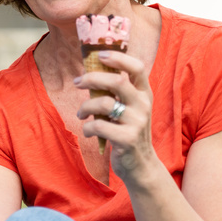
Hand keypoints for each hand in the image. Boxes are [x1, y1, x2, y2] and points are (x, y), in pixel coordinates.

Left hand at [75, 50, 156, 182]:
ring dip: (85, 106)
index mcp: (144, 94)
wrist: (140, 165)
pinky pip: (98, 126)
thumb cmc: (128, 131)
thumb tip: (92, 70)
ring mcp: (137, 122)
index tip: (100, 55)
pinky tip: (88, 131)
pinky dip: (88, 127)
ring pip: (104, 103)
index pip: (137, 68)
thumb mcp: (129, 109)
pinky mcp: (127, 139)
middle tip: (77, 82)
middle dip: (92, 78)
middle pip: (117, 81)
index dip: (119, 58)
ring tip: (81, 113)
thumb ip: (117, 92)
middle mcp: (143, 105)